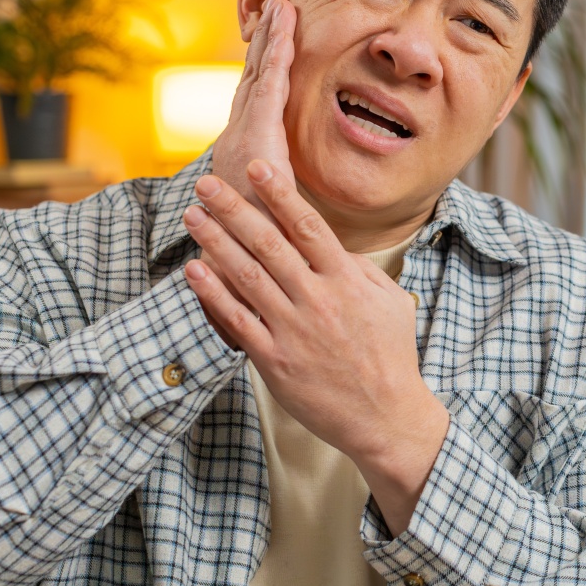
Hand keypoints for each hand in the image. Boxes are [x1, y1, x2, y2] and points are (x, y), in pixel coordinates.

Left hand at [183, 161, 449, 534]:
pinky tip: (195, 269)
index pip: (308, 226)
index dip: (280, 194)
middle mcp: (317, 299)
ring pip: (247, 276)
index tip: (257, 168)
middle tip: (206, 182)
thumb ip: (359, 268)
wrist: (386, 417)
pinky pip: (237, 321)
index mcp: (346, 280)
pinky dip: (213, 294)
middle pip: (268, 243)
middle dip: (234, 209)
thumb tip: (331, 246)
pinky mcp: (275, 361)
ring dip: (216, 241)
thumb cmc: (392, 355)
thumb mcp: (390, 300)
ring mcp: (293, 330)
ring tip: (193, 216)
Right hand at [199, 0, 295, 341]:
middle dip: (266, 41)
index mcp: (246, 153)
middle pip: (254, 79)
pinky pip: (267, 86)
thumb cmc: (256, 250)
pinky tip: (285, 26)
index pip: (257, 101)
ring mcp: (243, 134)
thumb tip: (301, 204)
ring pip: (260, 75)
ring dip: (272, 37)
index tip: (280, 38)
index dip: (268, 67)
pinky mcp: (253, 135)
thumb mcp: (273, 219)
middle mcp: (239, 138)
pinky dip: (276, 53)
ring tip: (283, 2)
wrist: (234, 267)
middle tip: (279, 4)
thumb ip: (285, 204)